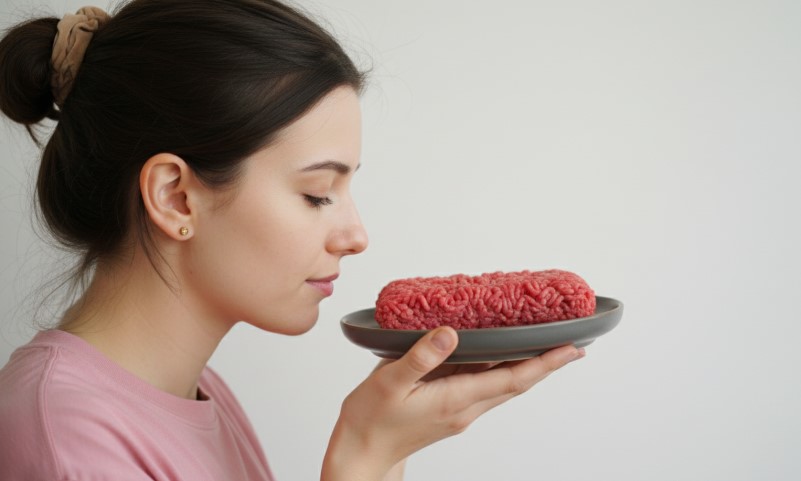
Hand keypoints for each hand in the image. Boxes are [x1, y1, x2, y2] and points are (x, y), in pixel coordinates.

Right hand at [322, 327, 583, 480]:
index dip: (545, 364)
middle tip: (573, 347)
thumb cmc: (370, 421)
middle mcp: (465, 409)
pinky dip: (503, 372)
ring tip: (546, 350)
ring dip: (528, 370)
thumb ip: (421, 357)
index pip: (512, 379)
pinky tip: (499, 359)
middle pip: (517, 385)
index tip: (571, 349)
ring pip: (503, 388)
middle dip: (546, 366)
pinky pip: (486, 389)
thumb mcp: (389, 382)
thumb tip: (450, 334)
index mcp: (455, 400)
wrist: (361, 453)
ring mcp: (459, 413)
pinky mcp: (450, 411)